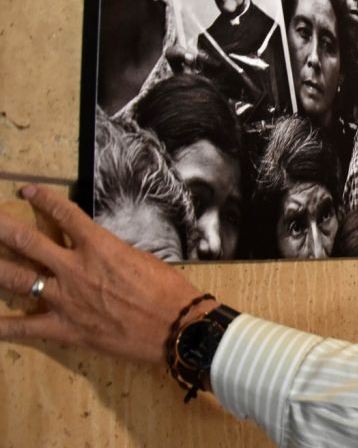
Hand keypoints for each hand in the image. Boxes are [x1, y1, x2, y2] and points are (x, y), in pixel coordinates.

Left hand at [0, 186, 214, 364]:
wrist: (177, 327)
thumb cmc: (168, 290)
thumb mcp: (141, 258)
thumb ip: (110, 252)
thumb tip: (96, 252)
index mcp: (99, 246)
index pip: (63, 213)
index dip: (43, 199)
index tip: (28, 192)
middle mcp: (75, 268)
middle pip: (26, 241)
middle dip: (2, 227)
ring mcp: (65, 299)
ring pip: (17, 278)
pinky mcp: (65, 328)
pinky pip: (24, 327)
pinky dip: (1, 326)